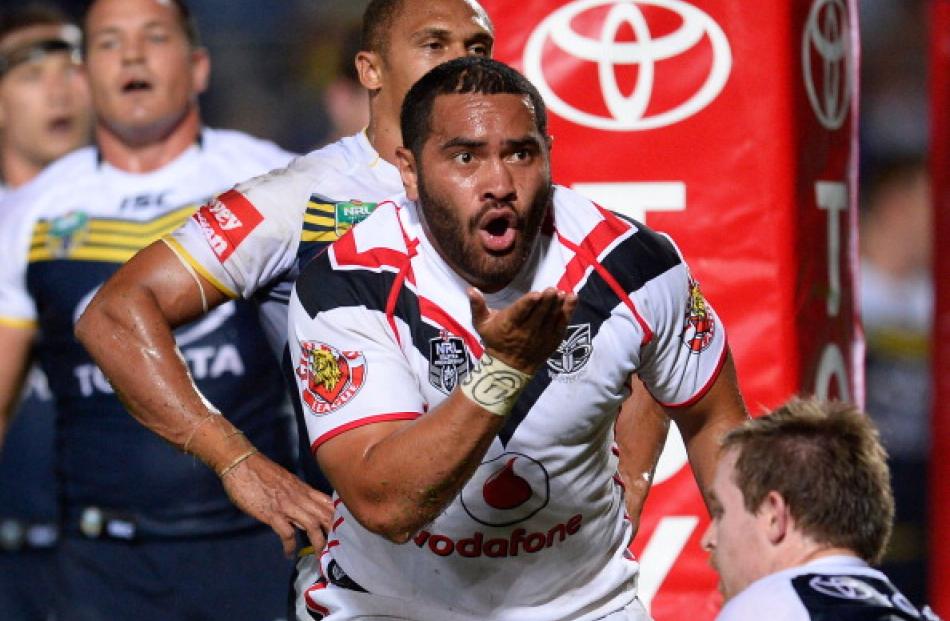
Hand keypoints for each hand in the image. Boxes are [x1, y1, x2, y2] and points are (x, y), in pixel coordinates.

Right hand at [220, 453, 334, 556]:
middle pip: (325, 516)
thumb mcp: (287, 481)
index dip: (339, 519)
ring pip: (312, 525)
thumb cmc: (261, 472)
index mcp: (304, 489)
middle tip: (336, 551)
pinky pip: (286, 532)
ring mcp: (287, 505)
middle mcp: (300, 497)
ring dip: (318, 543)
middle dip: (333, 535)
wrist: (241, 463)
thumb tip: (305, 508)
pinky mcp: (271, 513)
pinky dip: (290, 546)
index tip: (343, 532)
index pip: (329, 504)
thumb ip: (298, 494)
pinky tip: (289, 554)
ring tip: (319, 558)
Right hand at [469, 286, 576, 373]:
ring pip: (551, 318)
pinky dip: (568, 312)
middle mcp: (526, 332)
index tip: (536, 294)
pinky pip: (562, 324)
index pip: (520, 313)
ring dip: (558, 305)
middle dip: (546, 301)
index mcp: (509, 325)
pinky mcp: (553, 339)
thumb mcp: (482, 324)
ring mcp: (541, 336)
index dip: (528, 303)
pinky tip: (572, 298)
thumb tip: (471, 289)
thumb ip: (477, 306)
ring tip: (561, 293)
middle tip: (551, 289)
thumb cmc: (495, 340)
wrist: (510, 366)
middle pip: (539, 314)